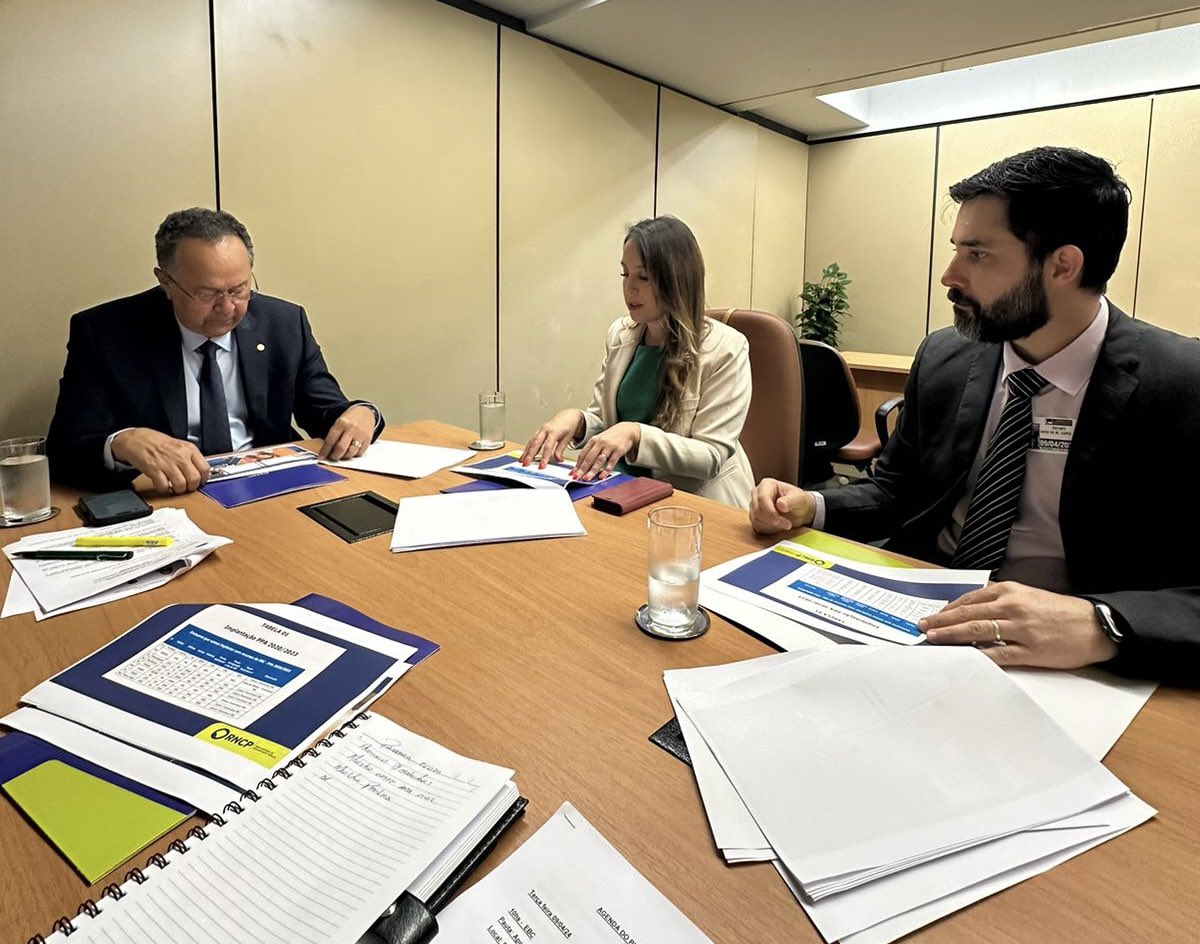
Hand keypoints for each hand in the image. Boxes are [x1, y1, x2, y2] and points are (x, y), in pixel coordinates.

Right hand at [112, 428, 209, 494]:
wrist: (137, 439)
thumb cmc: (158, 443)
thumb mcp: (180, 445)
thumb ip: (191, 458)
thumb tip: (201, 473)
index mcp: (188, 449)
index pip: (205, 468)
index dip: (203, 479)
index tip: (200, 482)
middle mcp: (179, 455)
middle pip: (194, 479)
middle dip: (191, 487)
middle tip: (187, 487)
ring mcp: (167, 462)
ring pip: (181, 485)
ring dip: (178, 490)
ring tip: (175, 487)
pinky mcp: (154, 469)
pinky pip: (163, 486)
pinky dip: (163, 489)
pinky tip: (163, 484)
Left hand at [319, 405, 375, 460]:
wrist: (365, 412)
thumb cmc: (350, 419)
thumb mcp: (339, 423)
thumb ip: (334, 435)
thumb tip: (327, 450)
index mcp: (341, 423)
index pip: (330, 440)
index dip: (324, 451)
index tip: (321, 457)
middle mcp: (351, 429)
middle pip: (341, 448)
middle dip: (334, 456)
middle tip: (332, 457)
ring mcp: (361, 434)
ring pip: (350, 452)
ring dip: (344, 457)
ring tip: (341, 455)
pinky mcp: (368, 439)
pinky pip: (359, 453)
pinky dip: (353, 454)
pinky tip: (350, 451)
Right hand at [520, 410, 584, 468]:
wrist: (567, 416)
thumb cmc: (568, 426)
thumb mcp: (567, 438)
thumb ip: (561, 449)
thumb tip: (558, 460)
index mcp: (553, 431)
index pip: (548, 446)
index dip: (544, 457)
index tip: (541, 466)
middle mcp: (545, 429)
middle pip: (536, 443)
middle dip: (530, 454)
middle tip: (526, 464)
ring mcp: (540, 429)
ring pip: (531, 441)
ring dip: (526, 452)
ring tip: (521, 461)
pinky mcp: (538, 431)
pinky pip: (531, 440)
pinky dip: (527, 448)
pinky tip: (524, 454)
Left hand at [572, 422, 640, 480]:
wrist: (626, 430)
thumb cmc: (611, 437)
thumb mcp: (599, 440)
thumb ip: (591, 451)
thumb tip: (581, 465)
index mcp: (593, 440)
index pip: (583, 454)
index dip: (577, 465)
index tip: (572, 473)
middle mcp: (600, 443)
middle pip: (589, 458)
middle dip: (582, 469)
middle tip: (576, 477)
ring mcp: (609, 447)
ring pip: (599, 461)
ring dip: (592, 471)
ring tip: (587, 479)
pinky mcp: (618, 451)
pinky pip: (611, 463)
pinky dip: (606, 470)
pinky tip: (602, 476)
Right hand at [748, 478, 815, 533]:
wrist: (799, 511)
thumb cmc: (799, 502)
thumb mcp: (799, 499)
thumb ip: (790, 501)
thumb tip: (780, 504)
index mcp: (767, 484)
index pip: (762, 498)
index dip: (769, 511)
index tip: (778, 520)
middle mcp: (757, 493)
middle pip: (757, 509)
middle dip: (771, 520)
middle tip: (787, 524)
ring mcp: (755, 505)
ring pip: (756, 519)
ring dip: (771, 525)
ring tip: (786, 524)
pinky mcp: (755, 517)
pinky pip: (757, 525)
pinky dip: (768, 529)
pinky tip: (779, 526)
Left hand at [919, 581, 1118, 669]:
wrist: (1096, 625)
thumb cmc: (1060, 612)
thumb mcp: (1028, 596)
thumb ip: (1000, 602)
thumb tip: (971, 613)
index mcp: (1010, 591)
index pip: (969, 600)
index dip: (947, 609)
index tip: (931, 616)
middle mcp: (1012, 607)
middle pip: (967, 614)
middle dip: (941, 621)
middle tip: (921, 627)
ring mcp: (1021, 630)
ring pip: (977, 631)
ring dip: (951, 636)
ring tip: (933, 639)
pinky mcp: (1031, 651)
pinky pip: (998, 654)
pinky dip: (978, 656)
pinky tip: (962, 658)